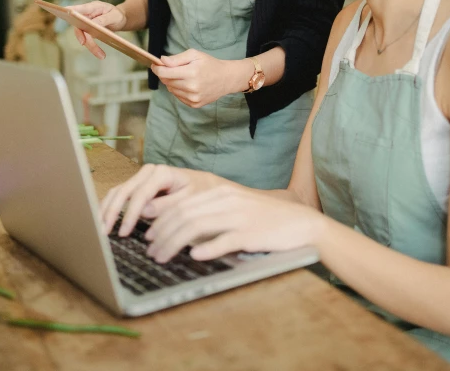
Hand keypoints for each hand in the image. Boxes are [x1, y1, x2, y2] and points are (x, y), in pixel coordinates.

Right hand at [70, 0, 126, 59]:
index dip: (72, 10)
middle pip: (79, 25)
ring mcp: (86, 23)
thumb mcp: (114, 16)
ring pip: (83, 35)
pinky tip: (100, 54)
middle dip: (82, 36)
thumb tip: (92, 24)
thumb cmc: (117, 15)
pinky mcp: (88, 31)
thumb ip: (103, 19)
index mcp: (93, 7)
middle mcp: (87, 15)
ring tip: (101, 56)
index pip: (80, 8)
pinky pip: (87, 40)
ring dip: (90, 46)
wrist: (121, 20)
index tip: (66, 11)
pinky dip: (93, 47)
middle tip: (84, 44)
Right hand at [100, 163, 220, 235]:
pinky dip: (110, 206)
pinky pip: (120, 194)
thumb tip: (144, 212)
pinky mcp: (138, 184)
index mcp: (161, 173)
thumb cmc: (199, 194)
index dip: (130, 214)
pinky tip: (103, 220)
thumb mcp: (189, 201)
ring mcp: (142, 177)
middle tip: (102, 232)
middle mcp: (148, 171)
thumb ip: (167, 205)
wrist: (204, 186)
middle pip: (123, 191)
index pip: (140, 194)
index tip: (123, 233)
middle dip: (111, 212)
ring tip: (98, 229)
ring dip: (106, 209)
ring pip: (118, 191)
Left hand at [144, 185, 324, 262]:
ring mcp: (238, 215)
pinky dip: (207, 248)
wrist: (300, 223)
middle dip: (161, 233)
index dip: (161, 220)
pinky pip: (224, 240)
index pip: (182, 204)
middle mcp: (226, 200)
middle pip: (184, 214)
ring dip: (173, 243)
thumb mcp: (235, 211)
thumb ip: (210, 216)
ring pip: (196, 226)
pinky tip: (194, 257)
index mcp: (220, 192)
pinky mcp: (251, 233)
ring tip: (161, 257)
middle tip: (149, 251)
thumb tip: (181, 232)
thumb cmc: (265, 221)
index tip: (148, 236)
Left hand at [151, 50, 244, 106]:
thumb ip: (177, 58)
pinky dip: (179, 90)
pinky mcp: (194, 104)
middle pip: (166, 82)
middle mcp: (192, 87)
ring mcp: (193, 98)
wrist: (226, 78)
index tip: (154, 65)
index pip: (165, 73)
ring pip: (171, 90)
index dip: (157, 69)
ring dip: (172, 82)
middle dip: (165, 74)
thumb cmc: (209, 64)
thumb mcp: (194, 55)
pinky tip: (187, 84)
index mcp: (191, 73)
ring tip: (182, 76)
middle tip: (168, 68)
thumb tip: (162, 61)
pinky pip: (178, 97)